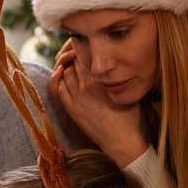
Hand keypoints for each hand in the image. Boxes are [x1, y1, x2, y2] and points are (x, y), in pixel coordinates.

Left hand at [51, 40, 147, 165]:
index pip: (86, 54)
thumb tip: (110, 59)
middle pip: (73, 61)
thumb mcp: (127, 89)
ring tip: (73, 62)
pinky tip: (61, 73)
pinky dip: (57, 78)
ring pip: (64, 72)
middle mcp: (86, 87)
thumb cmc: (130, 116)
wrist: (122, 142)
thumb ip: (116, 73)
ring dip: (66, 65)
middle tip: (80, 52)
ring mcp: (76, 98)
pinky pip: (58, 88)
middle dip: (74, 54)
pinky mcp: (71, 109)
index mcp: (101, 80)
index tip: (88, 45)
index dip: (84, 46)